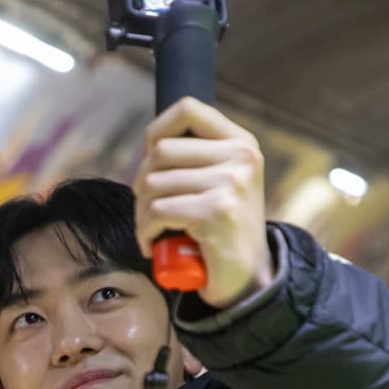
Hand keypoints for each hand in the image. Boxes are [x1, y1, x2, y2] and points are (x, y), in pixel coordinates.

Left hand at [133, 97, 273, 308]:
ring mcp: (231, 183)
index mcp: (241, 143)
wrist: (247, 280)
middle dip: (141, 184)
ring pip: (153, 184)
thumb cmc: (222, 232)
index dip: (156, 130)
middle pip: (160, 151)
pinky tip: (152, 245)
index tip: (150, 163)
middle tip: (148, 210)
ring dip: (141, 213)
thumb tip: (150, 143)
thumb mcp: (219, 183)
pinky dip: (145, 232)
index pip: (187, 108)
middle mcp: (240, 157)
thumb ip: (196, 158)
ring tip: (152, 231)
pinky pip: (157, 212)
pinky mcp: (216, 211)